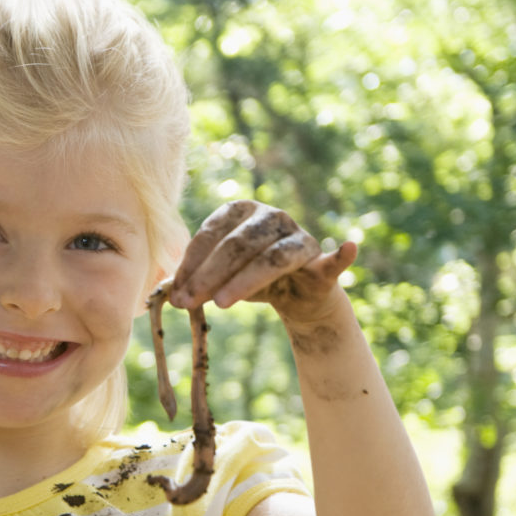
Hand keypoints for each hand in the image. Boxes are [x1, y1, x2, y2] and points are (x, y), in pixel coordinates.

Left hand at [169, 200, 357, 326]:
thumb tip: (167, 292)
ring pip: (270, 258)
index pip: (211, 233)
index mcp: (241, 210)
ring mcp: (298, 236)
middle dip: (208, 275)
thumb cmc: (248, 279)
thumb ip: (195, 277)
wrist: (296, 298)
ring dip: (243, 281)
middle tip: (186, 303)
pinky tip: (348, 248)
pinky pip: (331, 260)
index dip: (191, 263)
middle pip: (237, 245)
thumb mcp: (218, 276)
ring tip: (221, 305)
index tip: (174, 292)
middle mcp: (271, 216)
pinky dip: (341, 256)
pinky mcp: (321, 262)